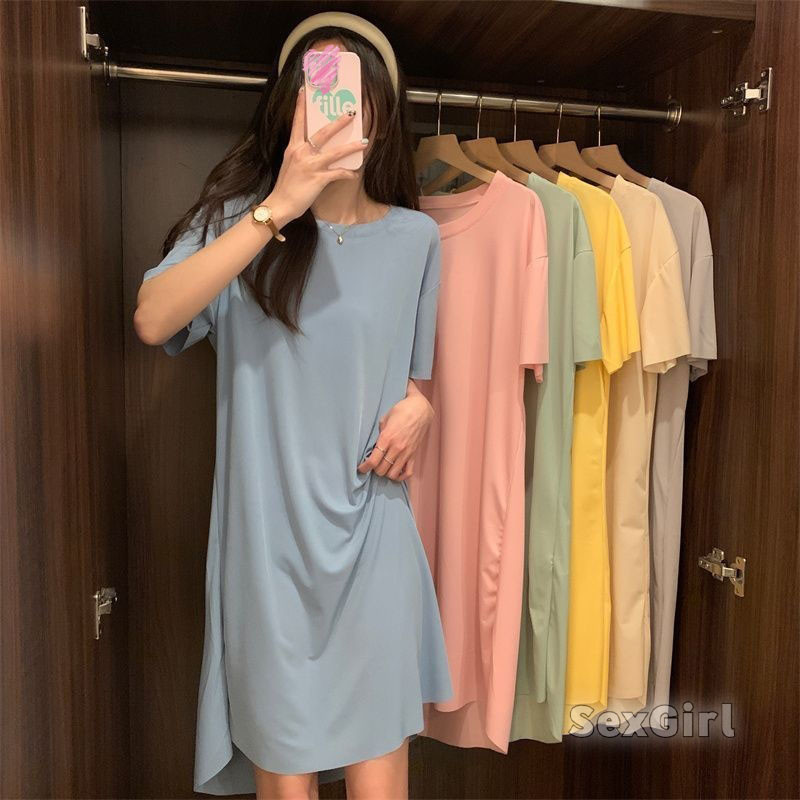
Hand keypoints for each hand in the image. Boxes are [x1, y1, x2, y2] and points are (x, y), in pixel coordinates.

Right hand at [265, 86, 368, 227]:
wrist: (280, 204)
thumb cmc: (285, 186)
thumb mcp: (290, 164)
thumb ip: (300, 154)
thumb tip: (312, 148)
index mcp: (293, 147)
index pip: (297, 122)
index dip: (301, 106)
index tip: (304, 91)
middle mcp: (302, 153)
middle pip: (323, 133)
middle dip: (339, 122)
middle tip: (351, 113)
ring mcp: (311, 165)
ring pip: (335, 152)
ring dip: (351, 147)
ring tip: (364, 142)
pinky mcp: (318, 179)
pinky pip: (337, 174)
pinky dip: (347, 173)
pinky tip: (354, 174)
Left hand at [357, 390, 434, 481]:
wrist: (420, 410)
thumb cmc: (401, 411)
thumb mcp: (384, 419)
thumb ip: (379, 434)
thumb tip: (375, 445)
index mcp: (386, 438)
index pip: (373, 461)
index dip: (364, 468)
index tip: (361, 468)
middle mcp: (396, 448)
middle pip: (382, 470)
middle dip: (374, 469)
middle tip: (373, 465)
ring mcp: (406, 453)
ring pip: (393, 474)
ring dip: (386, 473)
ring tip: (383, 467)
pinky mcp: (414, 455)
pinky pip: (407, 473)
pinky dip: (400, 476)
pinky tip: (395, 472)